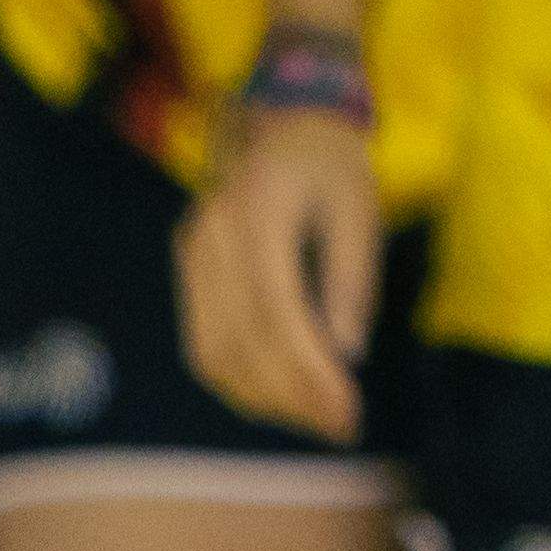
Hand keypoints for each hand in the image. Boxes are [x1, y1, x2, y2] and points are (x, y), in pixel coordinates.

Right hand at [172, 104, 382, 440]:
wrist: (286, 123)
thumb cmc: (335, 167)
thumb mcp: (361, 210)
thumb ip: (352, 280)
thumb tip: (346, 354)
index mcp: (258, 211)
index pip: (275, 310)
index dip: (307, 370)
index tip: (347, 411)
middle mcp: (212, 235)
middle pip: (239, 339)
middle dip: (290, 396)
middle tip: (339, 427)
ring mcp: (191, 253)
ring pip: (213, 350)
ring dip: (263, 397)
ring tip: (316, 419)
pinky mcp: (189, 269)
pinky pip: (204, 340)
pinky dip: (239, 379)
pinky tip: (280, 397)